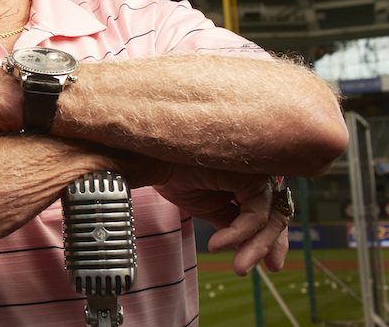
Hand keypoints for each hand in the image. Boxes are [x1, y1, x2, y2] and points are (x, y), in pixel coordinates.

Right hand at [154, 166, 289, 274]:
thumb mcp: (210, 208)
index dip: (270, 240)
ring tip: (239, 267)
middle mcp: (259, 174)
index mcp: (250, 181)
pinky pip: (256, 214)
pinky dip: (239, 234)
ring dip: (255, 247)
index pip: (271, 213)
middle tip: (248, 269)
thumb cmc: (177, 177)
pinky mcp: (253, 175)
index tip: (270, 266)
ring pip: (271, 218)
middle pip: (276, 216)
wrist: (156, 161)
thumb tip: (248, 249)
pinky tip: (218, 244)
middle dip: (265, 246)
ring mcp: (258, 173)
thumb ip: (233, 225)